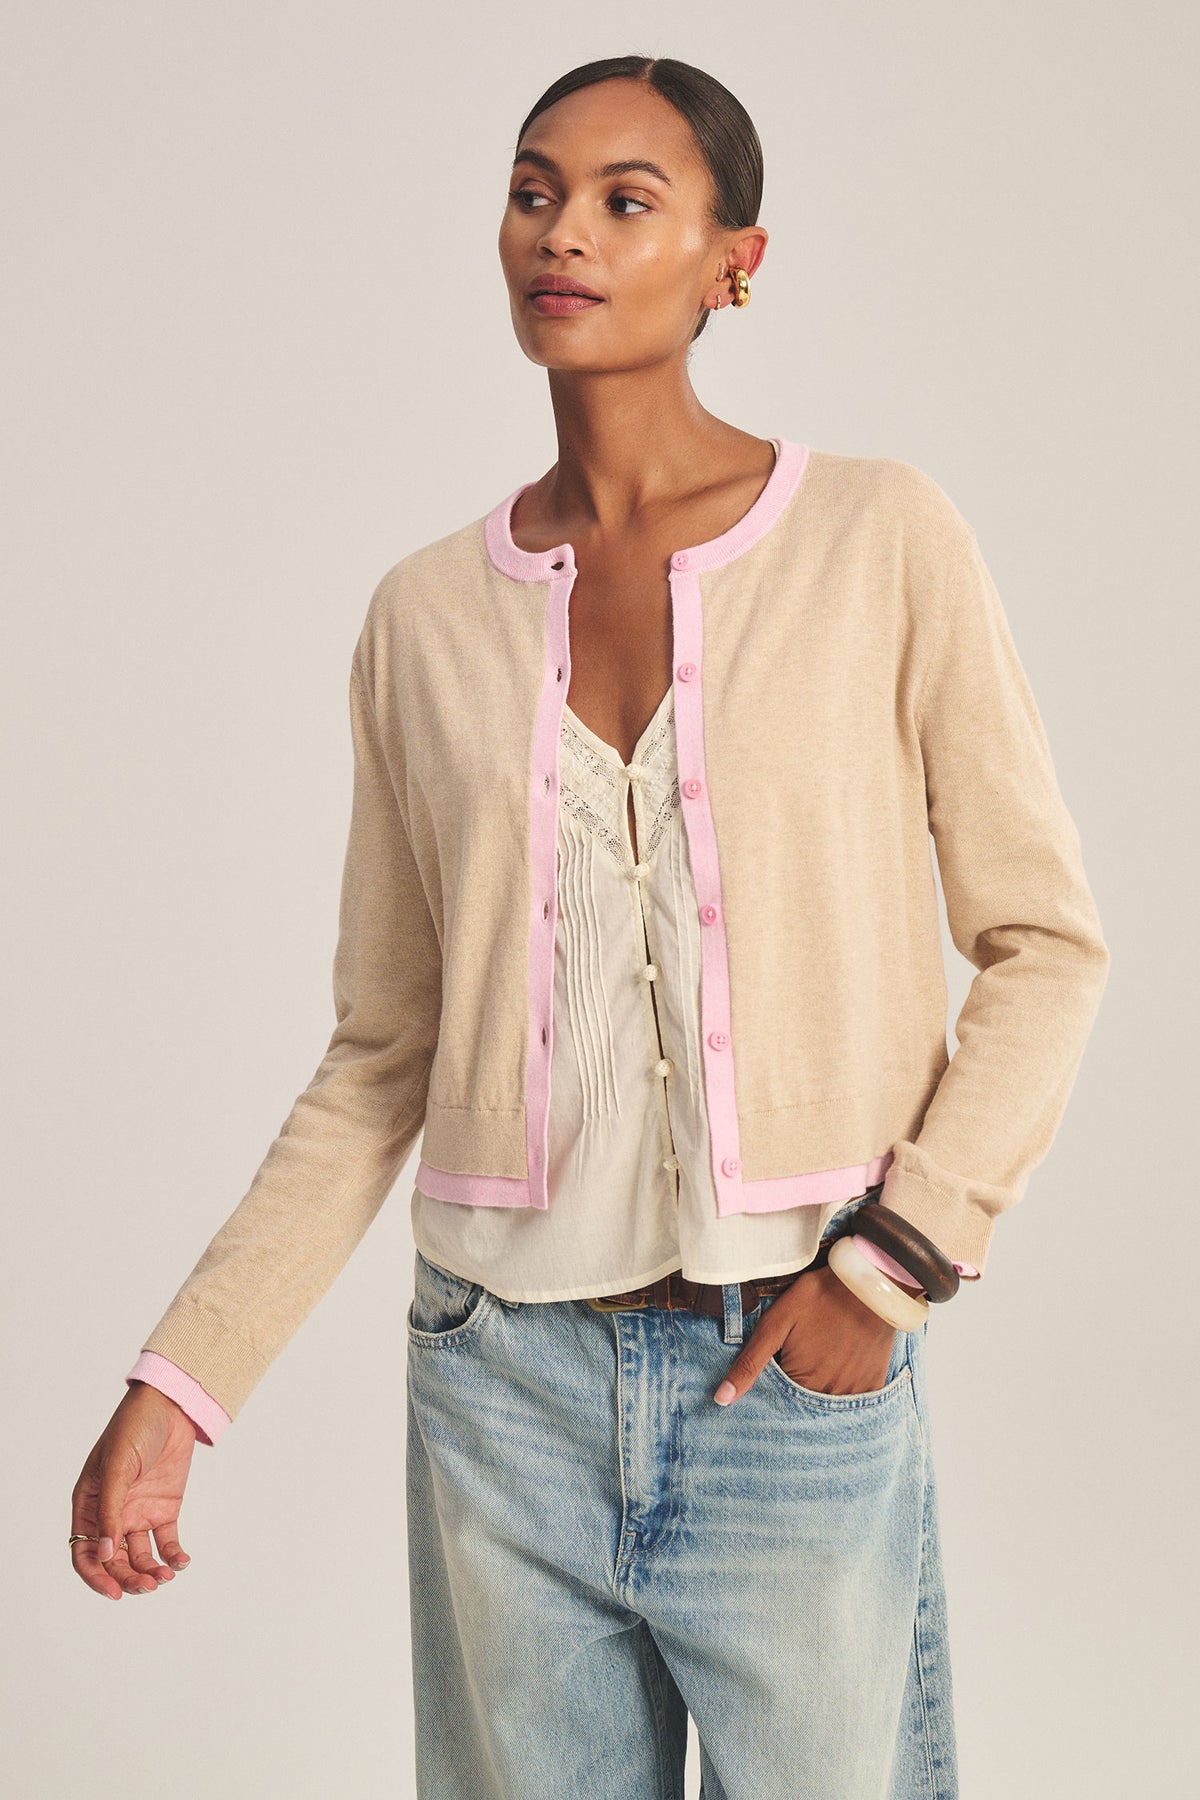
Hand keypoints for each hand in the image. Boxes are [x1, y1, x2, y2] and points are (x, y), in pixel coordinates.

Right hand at [70, 1382, 197, 1598]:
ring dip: (150, 1572)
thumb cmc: (134, 1428)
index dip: (96, 1576)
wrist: (171, 1407)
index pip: (85, 1552)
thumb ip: (110, 1510)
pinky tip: (182, 1562)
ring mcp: (138, 1513)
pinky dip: (173, 1556)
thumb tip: (104, 1554)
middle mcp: (112, 1514)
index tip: (115, 1592)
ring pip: (139, 1557)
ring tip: (166, 1577)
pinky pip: (166, 1542)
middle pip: (114, 1561)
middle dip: (128, 1578)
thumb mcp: (118, 1467)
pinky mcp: (164, 1510)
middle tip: (149, 1586)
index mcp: (89, 1504)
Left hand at [714, 1263, 909, 1403]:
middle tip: (803, 1356)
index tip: (780, 1364)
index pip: (778, 1406)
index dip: (774, 1388)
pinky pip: (855, 1401)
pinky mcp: (874, 1385)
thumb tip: (721, 1399)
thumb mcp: (775, 1324)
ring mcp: (855, 1393)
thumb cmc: (817, 1299)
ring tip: (821, 1358)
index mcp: (801, 1385)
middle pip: (804, 1408)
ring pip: (828, 1404)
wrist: (869, 1283)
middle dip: (797, 1391)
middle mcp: (829, 1397)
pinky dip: (845, 1387)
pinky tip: (841, 1363)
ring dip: (821, 1390)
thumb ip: (750, 1364)